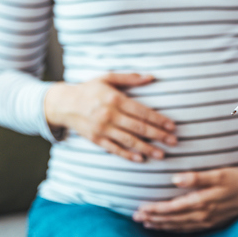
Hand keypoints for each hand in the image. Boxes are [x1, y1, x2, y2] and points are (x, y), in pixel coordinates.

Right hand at [44, 73, 177, 161]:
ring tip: (162, 154)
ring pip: (129, 140)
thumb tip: (151, 77)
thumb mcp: (107, 78)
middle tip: (174, 141)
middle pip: (138, 127)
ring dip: (147, 148)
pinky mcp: (96, 139)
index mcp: (115, 99)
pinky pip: (114, 149)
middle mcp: (109, 115)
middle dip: (158, 135)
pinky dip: (128, 155)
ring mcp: (102, 128)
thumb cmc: (89, 89)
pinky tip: (141, 159)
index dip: (159, 119)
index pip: (142, 111)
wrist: (63, 103)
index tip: (172, 126)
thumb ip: (129, 78)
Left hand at [133, 163, 237, 232]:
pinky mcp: (214, 221)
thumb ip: (197, 177)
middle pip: (172, 219)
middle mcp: (203, 214)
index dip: (154, 210)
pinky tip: (170, 227)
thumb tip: (174, 179)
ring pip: (179, 226)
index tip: (139, 209)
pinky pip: (189, 228)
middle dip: (153, 219)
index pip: (171, 209)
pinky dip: (176, 228)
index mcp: (202, 202)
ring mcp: (208, 220)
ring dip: (162, 225)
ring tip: (147, 224)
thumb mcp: (220, 174)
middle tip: (136, 218)